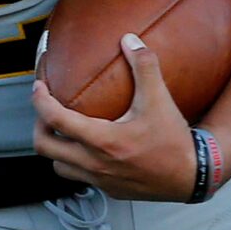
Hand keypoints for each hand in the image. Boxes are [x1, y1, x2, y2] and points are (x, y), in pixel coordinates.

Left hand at [33, 34, 198, 201]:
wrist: (192, 176)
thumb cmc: (174, 140)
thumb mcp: (160, 100)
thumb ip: (144, 67)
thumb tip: (129, 39)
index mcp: (103, 140)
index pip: (55, 120)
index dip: (40, 100)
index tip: (39, 86)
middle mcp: (95, 163)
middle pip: (45, 147)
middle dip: (39, 126)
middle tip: (46, 110)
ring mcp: (100, 180)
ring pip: (59, 166)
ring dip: (56, 148)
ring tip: (63, 130)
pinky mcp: (108, 190)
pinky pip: (79, 176)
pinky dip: (75, 161)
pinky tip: (87, 147)